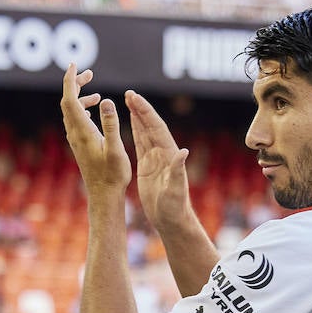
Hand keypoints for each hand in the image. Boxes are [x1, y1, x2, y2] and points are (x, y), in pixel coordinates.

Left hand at [62, 65, 130, 196]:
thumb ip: (110, 124)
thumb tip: (106, 100)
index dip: (70, 80)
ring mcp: (76, 139)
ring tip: (97, 93)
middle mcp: (75, 133)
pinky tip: (93, 111)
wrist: (103, 195)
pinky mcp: (79, 144)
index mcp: (82, 131)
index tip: (75, 65)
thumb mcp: (115, 148)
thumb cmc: (112, 175)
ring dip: (80, 97)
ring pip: (71, 111)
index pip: (70, 99)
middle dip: (74, 84)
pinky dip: (82, 109)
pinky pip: (76, 120)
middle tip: (89, 73)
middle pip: (67, 102)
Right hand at [125, 90, 190, 230]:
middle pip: (150, 125)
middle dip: (140, 109)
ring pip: (145, 132)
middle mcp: (163, 153)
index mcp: (169, 154)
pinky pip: (140, 144)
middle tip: (129, 93)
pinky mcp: (148, 166)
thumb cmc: (175, 207)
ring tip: (128, 101)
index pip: (156, 128)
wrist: (171, 220)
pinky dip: (135, 131)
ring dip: (137, 116)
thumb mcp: (176, 190)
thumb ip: (178, 171)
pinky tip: (130, 122)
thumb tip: (183, 152)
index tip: (135, 99)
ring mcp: (155, 158)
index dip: (146, 112)